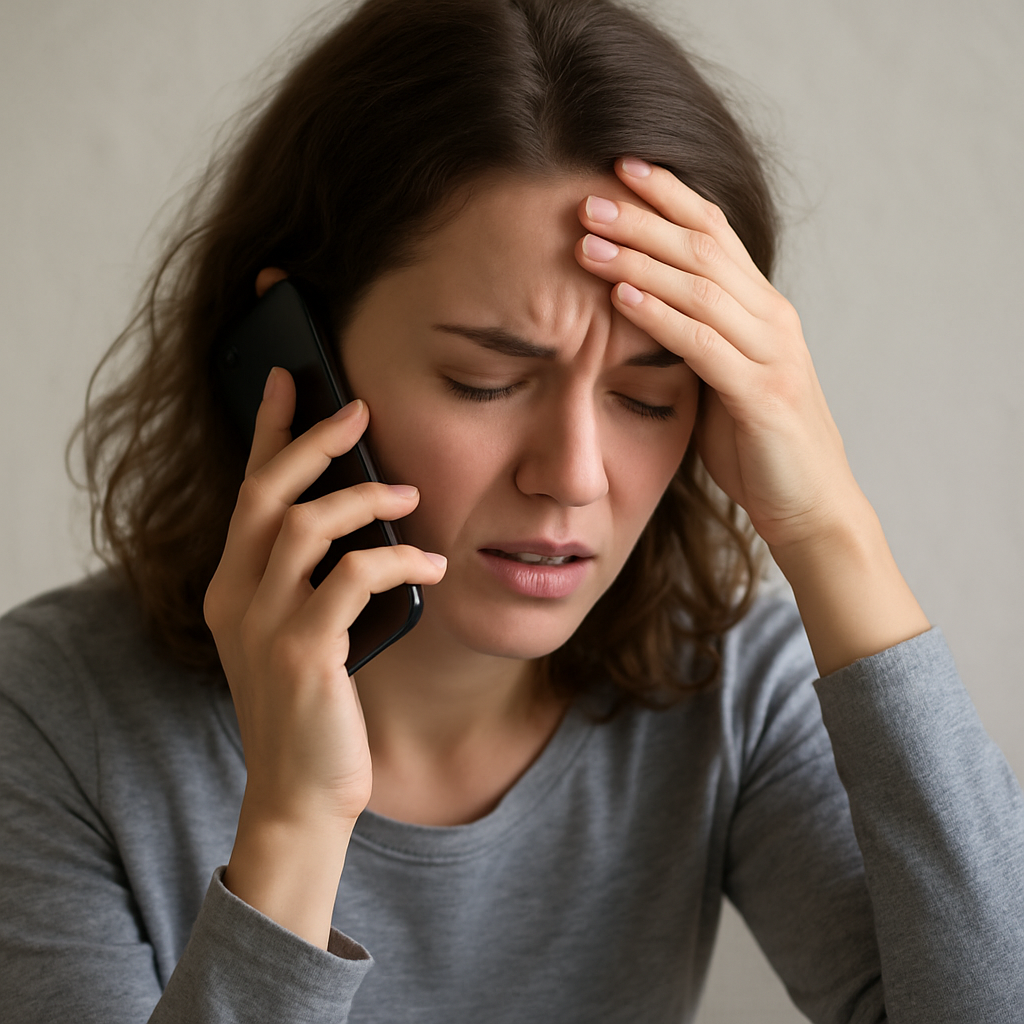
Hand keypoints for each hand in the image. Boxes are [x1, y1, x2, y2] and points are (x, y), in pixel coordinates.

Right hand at [204, 367, 446, 828]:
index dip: (268, 432)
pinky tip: (430, 566)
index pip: (247, 493)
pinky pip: (351, 578)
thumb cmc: (313, 709)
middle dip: (313, 442)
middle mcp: (234, 598)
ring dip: (364, 500)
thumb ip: (314, 580)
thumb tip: (366, 518)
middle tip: (358, 410)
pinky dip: (396, 562)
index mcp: (231, 588)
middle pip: (266, 494)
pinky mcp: (302, 653)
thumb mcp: (303, 633)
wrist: (302, 793)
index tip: (290, 381)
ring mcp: (263, 626)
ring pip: (306, 526)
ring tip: (411, 498)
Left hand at [575, 158, 929, 674]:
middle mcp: (771, 318)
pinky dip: (660, 317)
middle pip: (704, 248)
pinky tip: (621, 298)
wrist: (809, 506)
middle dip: (644, 217)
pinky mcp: (762, 394)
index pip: (715, 233)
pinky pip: (704, 344)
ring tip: (589, 239)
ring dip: (640, 260)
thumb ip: (691, 341)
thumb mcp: (721, 381)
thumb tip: (636, 312)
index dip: (670, 196)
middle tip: (587, 193)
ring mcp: (771, 353)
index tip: (620, 167)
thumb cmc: (757, 446)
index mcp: (761, 310)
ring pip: (700, 288)